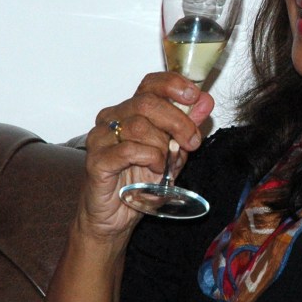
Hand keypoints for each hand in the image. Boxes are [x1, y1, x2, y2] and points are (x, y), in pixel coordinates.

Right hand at [77, 72, 214, 242]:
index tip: (194, 96)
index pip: (150, 84)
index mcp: (131, 111)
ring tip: (166, 163)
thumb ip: (187, 127)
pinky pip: (127, 150)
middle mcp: (112, 119)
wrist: (116, 218)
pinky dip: (149, 158)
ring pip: (138, 126)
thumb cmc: (140, 184)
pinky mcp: (96, 160)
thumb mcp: (173, 153)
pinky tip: (154, 169)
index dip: (173, 85)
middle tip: (191, 141)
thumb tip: (206, 101)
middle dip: (177, 121)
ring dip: (162, 146)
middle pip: (147, 103)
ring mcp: (101, 138)